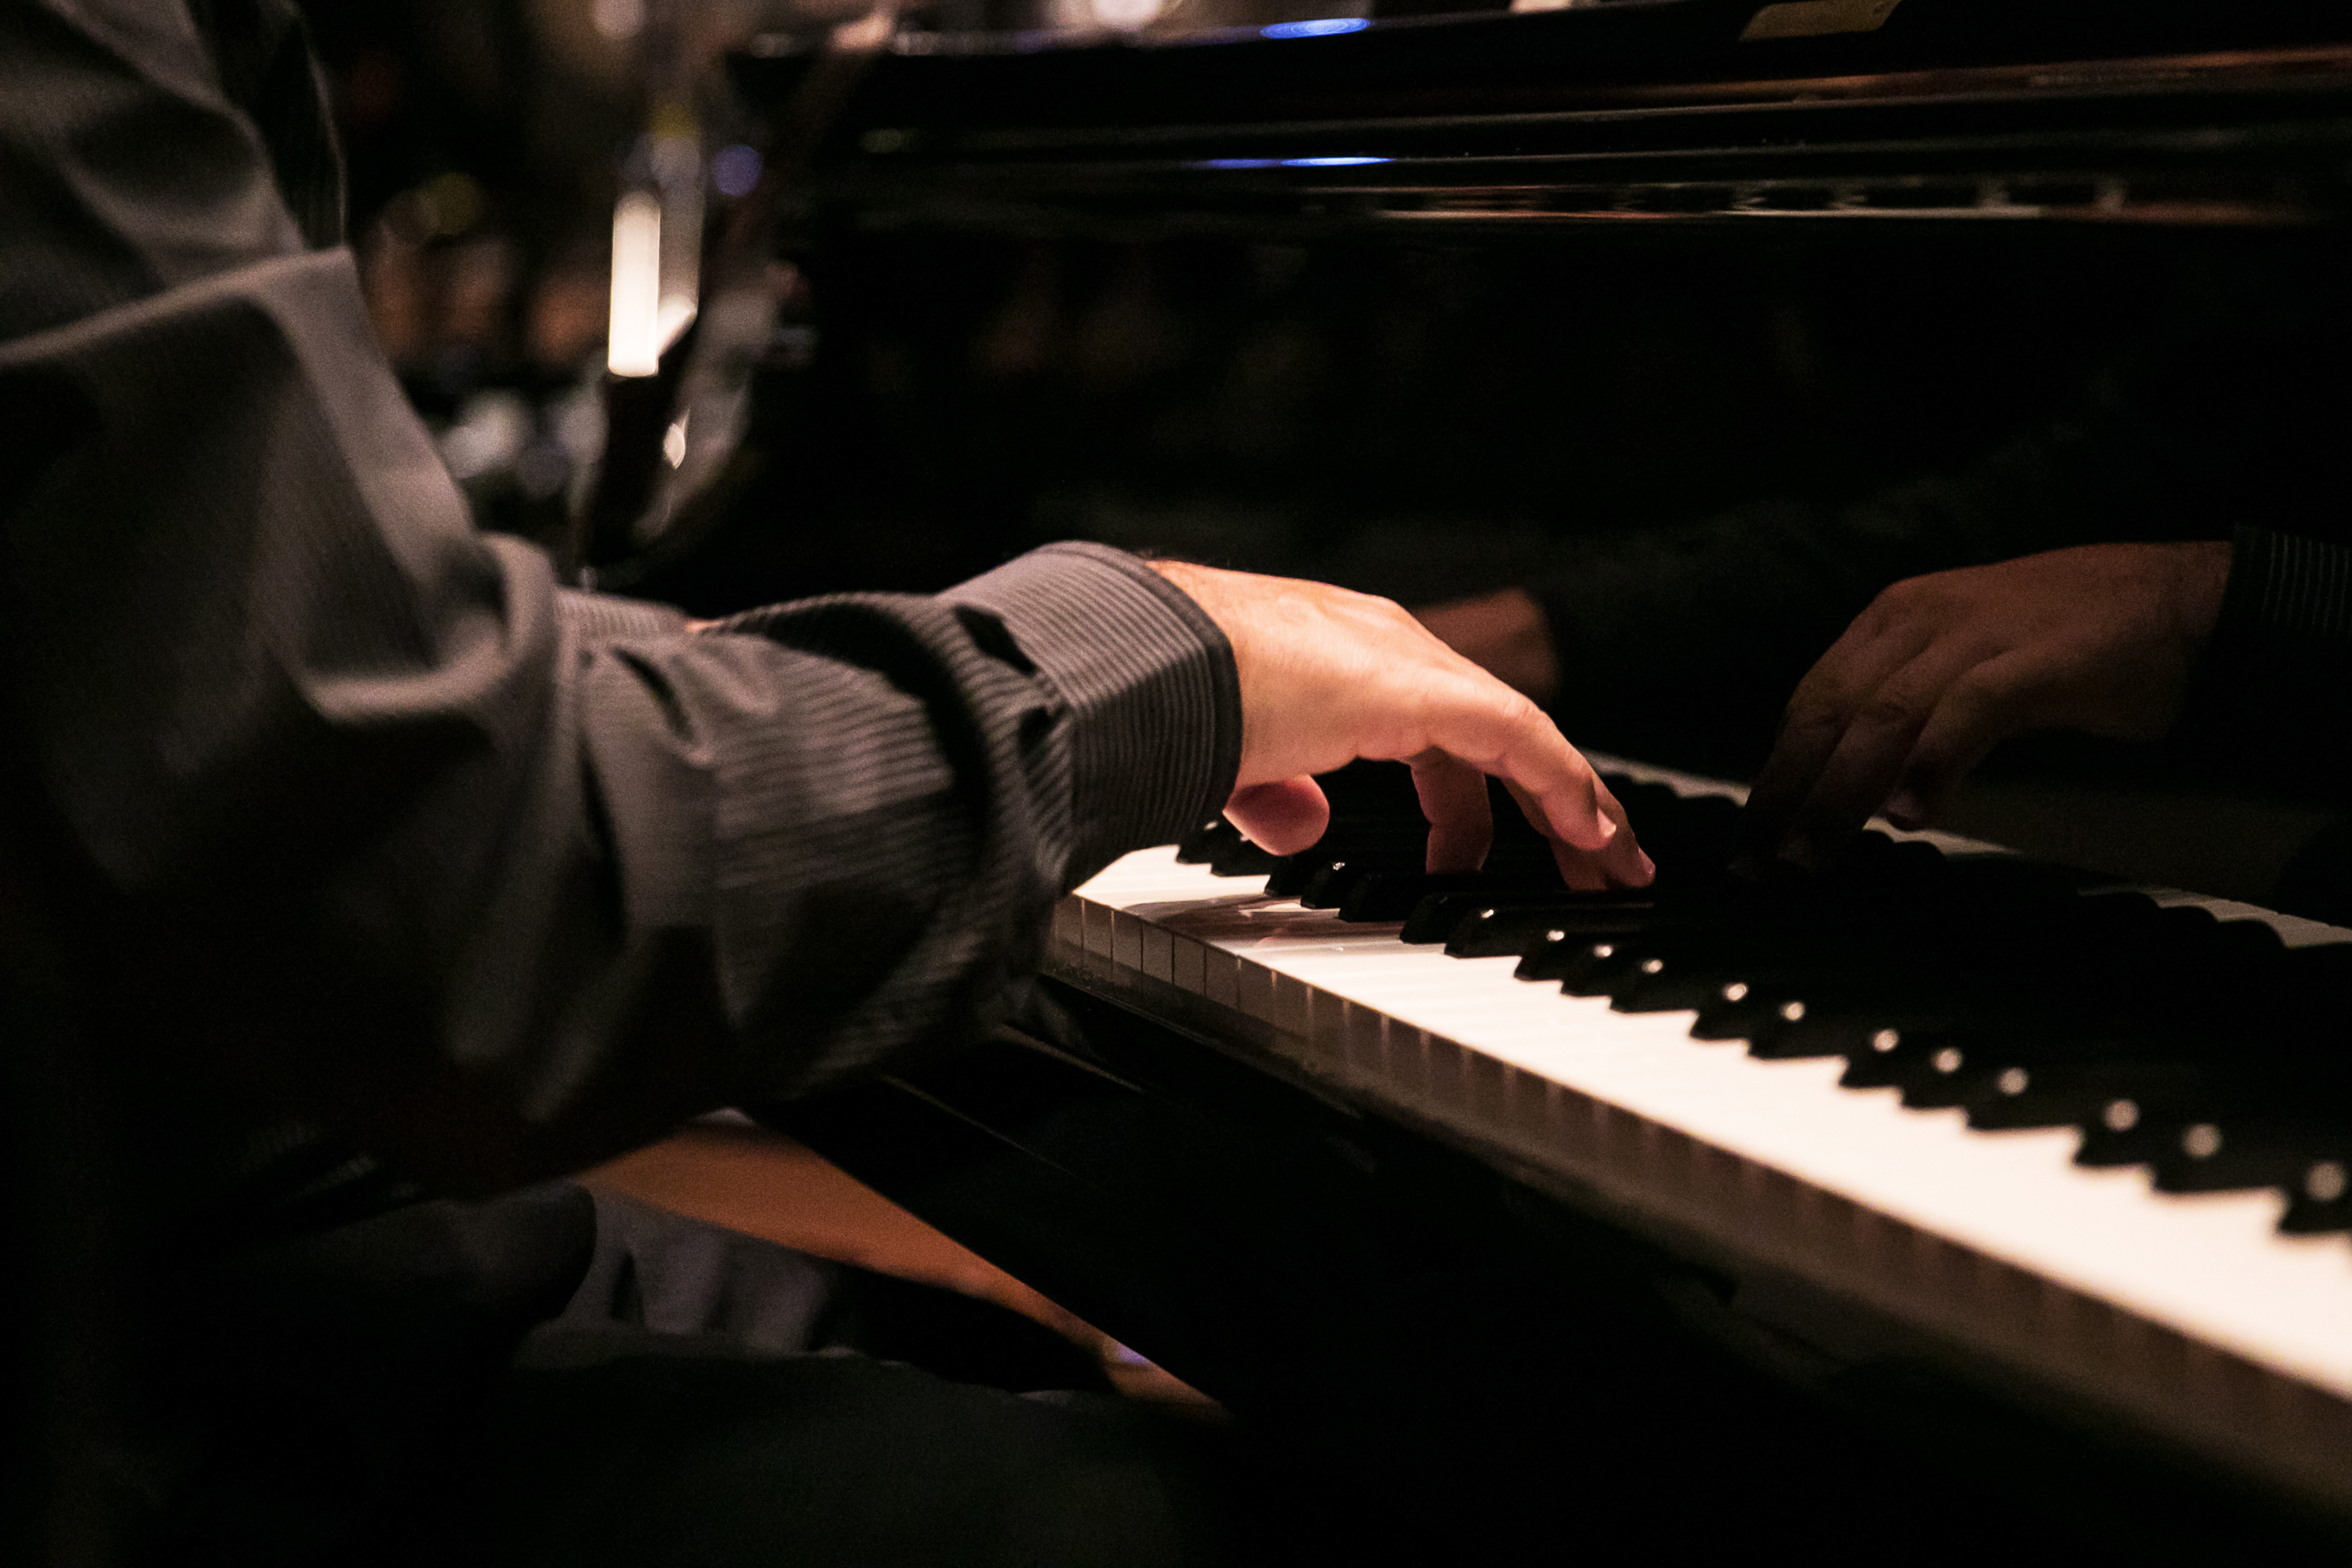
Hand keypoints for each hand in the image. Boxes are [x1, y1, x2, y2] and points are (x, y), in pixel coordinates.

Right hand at [1153, 562, 1652, 888]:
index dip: (1472, 790)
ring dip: (1568, 804)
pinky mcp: (1424, 687)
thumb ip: (1276, 792)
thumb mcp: (1233, 766)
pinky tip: (1592, 834)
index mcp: (1338, 666)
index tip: (1490, 847)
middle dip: (1537, 801)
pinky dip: (1565, 786)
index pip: (1432, 728)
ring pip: (1522, 736)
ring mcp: (1405, 662)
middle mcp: (1383, 651)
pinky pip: (1521, 739)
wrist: (1145, 667)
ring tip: (1601, 865)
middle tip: (1581, 860)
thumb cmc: (1166, 706)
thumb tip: (1304, 828)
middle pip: (1489, 734)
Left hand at [1743, 541, 2230, 871]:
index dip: (1776, 771)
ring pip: (1882, 715)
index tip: (1750, 840)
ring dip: (1840, 793)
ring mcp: (1979, 632)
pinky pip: (1968, 711)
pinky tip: (1908, 815)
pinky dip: (1930, 763)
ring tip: (1814, 855)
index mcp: (1895, 618)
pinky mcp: (2038, 659)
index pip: (1812, 700)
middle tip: (1762, 864)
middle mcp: (1921, 617)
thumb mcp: (1966, 665)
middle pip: (1830, 710)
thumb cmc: (2072, 646)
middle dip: (1788, 792)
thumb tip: (1854, 787)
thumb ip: (1907, 710)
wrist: (2186, 604)